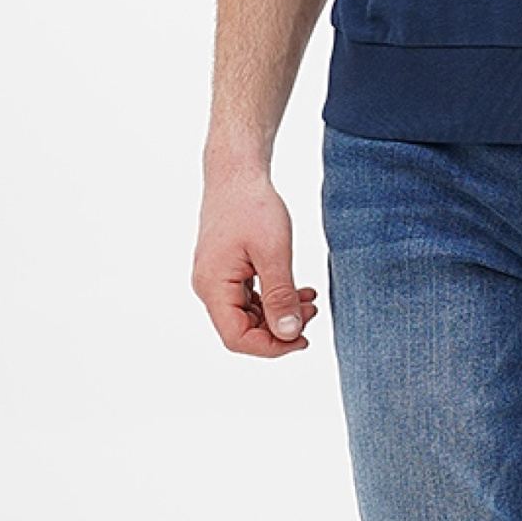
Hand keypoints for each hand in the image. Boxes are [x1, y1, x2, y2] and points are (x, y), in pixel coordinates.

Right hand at [192, 171, 318, 356]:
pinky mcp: (227, 270)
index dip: (270, 347)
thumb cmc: (251, 205)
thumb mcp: (273, 253)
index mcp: (213, 287)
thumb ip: (280, 296)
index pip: (237, 338)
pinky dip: (274, 298)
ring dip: (280, 312)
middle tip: (311, 314)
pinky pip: (250, 297)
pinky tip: (298, 290)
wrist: (237, 174)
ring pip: (249, 315)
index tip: (302, 339)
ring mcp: (217, 279)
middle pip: (243, 330)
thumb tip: (288, 333)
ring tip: (309, 301)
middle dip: (279, 329)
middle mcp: (210, 287)